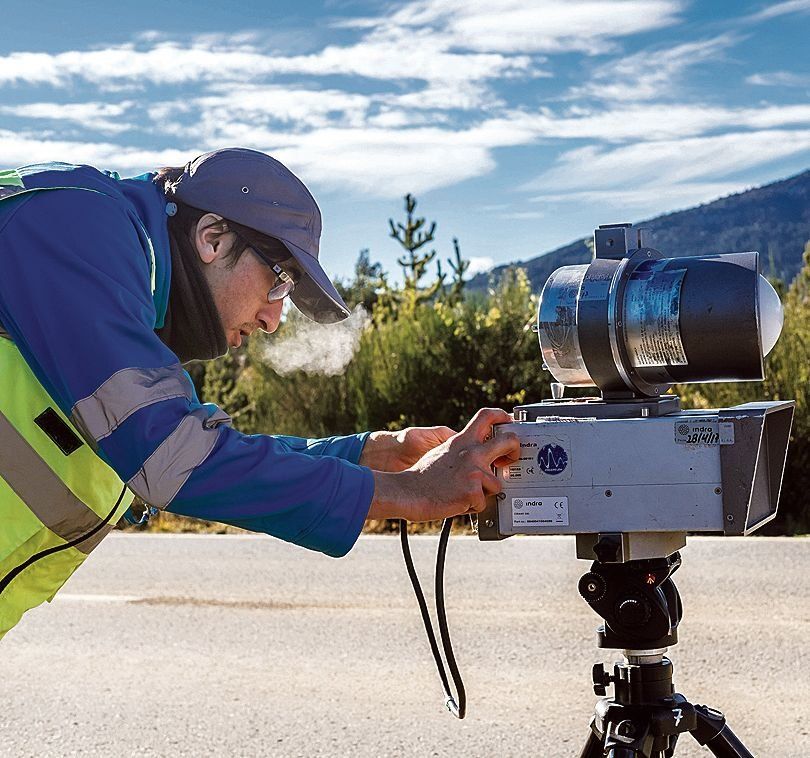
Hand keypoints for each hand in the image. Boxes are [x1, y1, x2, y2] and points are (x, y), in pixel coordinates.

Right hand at [367, 408, 518, 521]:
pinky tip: (458, 502)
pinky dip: (472, 507)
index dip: (502, 415)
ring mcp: (474, 471)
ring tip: (464, 493)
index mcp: (462, 440)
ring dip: (484, 493)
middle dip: (516, 450)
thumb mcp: (444, 452)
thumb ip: (463, 450)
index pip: (487, 416)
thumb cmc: (423, 477)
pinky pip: (483, 503)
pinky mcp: (472, 491)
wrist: (407, 492)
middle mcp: (471, 452)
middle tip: (510, 459)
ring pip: (497, 484)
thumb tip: (481, 453)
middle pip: (509, 440)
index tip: (509, 422)